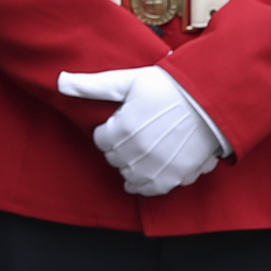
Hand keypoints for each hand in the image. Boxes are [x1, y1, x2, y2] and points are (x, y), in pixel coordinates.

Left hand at [59, 67, 219, 196]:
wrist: (211, 99)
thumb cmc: (170, 86)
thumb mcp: (128, 80)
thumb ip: (92, 85)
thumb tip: (59, 81)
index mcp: (121, 128)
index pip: (100, 140)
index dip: (109, 130)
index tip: (121, 122)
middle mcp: (135, 152)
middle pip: (114, 158)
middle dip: (119, 148)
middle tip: (133, 134)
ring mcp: (155, 167)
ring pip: (130, 175)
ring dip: (131, 166)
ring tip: (140, 153)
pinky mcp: (175, 176)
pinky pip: (152, 189)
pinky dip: (147, 184)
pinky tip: (147, 175)